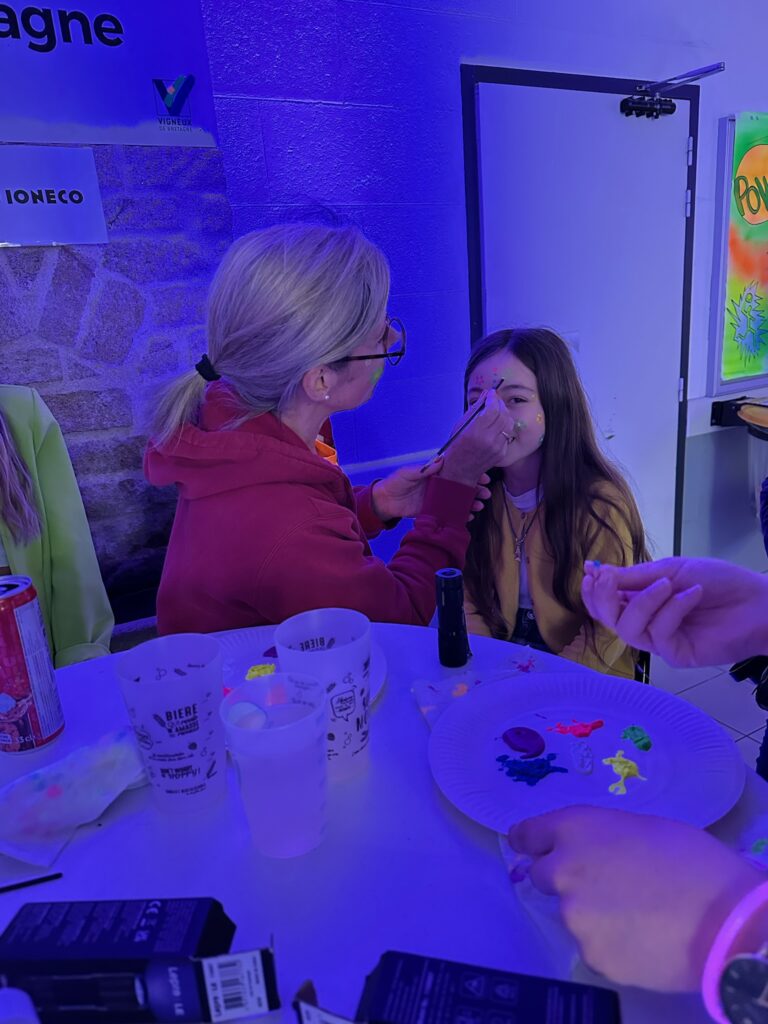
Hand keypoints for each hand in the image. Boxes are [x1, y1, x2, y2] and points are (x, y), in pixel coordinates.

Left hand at [372, 465, 491, 520]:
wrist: (385, 501)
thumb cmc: (396, 482)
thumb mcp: (408, 473)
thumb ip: (423, 469)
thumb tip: (441, 460)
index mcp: (436, 474)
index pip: (457, 471)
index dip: (471, 473)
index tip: (484, 475)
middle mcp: (440, 485)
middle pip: (462, 486)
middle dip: (476, 489)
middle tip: (486, 492)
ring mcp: (439, 499)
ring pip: (459, 500)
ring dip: (471, 502)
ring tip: (480, 505)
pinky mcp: (435, 511)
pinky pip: (451, 512)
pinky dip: (461, 515)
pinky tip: (469, 517)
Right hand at [439, 390, 514, 486]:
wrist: (460, 471)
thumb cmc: (456, 447)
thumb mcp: (460, 426)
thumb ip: (474, 410)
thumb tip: (485, 395)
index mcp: (476, 432)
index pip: (492, 410)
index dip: (493, 399)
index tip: (491, 393)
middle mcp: (489, 440)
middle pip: (503, 415)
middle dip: (500, 404)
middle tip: (495, 399)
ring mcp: (497, 447)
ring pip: (509, 424)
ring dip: (504, 414)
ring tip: (497, 410)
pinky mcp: (502, 452)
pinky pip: (507, 434)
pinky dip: (503, 426)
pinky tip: (496, 425)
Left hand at [508, 805, 763, 992]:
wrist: (723, 920)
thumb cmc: (692, 860)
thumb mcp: (641, 827)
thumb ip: (603, 838)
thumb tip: (593, 852)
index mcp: (576, 829)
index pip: (528, 834)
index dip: (531, 841)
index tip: (531, 847)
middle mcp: (563, 869)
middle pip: (542, 875)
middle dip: (565, 878)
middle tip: (603, 885)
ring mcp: (573, 916)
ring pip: (571, 913)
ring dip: (591, 913)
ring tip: (634, 915)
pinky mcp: (589, 954)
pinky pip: (592, 945)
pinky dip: (610, 942)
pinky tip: (641, 939)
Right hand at [582, 557, 767, 666]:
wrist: (757, 602)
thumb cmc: (719, 581)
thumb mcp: (672, 569)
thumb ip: (635, 576)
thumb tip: (595, 571)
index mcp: (642, 601)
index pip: (606, 603)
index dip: (592, 592)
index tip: (590, 572)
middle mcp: (647, 623)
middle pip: (609, 620)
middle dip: (604, 599)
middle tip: (611, 579)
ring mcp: (660, 641)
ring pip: (630, 629)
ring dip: (645, 602)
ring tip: (670, 584)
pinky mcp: (676, 654)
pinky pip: (660, 633)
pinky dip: (673, 610)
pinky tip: (692, 595)